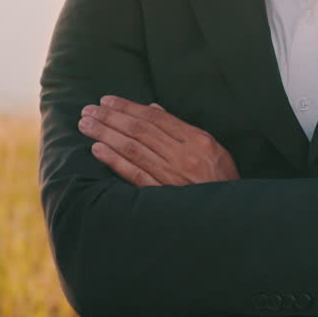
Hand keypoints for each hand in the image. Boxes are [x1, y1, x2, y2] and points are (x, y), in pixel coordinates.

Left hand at [78, 96, 239, 186]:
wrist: (231, 216)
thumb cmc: (221, 179)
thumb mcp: (212, 148)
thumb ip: (182, 129)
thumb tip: (154, 109)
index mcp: (197, 140)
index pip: (155, 118)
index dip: (129, 107)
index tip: (107, 100)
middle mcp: (183, 156)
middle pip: (140, 130)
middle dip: (111, 118)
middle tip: (88, 110)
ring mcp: (172, 176)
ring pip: (133, 149)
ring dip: (106, 135)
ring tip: (86, 125)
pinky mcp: (163, 196)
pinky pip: (135, 175)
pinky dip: (115, 161)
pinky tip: (98, 150)